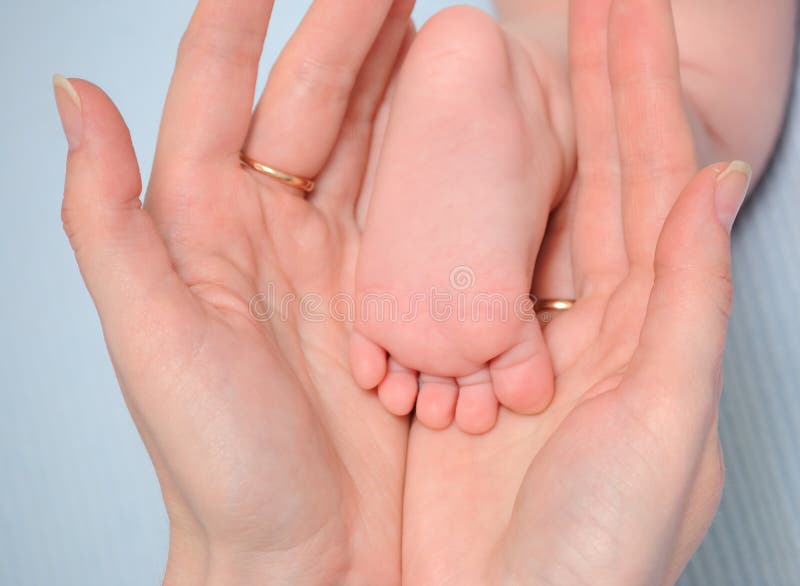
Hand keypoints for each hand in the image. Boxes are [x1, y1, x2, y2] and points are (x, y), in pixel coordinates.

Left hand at [55, 1, 413, 582]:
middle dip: (347, 33)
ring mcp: (345, 265)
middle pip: (312, 107)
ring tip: (436, 28)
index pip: (217, 95)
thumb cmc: (220, 464)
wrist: (303, 558)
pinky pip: (425, 218)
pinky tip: (473, 128)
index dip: (237, 21)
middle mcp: (276, 235)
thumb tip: (70, 93)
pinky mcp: (400, 302)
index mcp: (206, 230)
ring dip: (403, 86)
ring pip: (376, 150)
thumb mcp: (150, 337)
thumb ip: (108, 217)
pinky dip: (448, 168)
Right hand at [402, 1, 748, 582]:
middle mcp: (587, 322)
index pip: (650, 179)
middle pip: (588, 178)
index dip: (638, 89)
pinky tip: (431, 160)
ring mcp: (520, 336)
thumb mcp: (664, 422)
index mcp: (649, 324)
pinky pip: (456, 269)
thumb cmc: (596, 552)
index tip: (626, 7)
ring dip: (514, 135)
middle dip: (586, 85)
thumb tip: (711, 188)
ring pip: (521, 213)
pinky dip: (447, 212)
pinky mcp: (461, 362)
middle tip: (576, 3)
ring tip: (498, 57)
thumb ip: (689, 305)